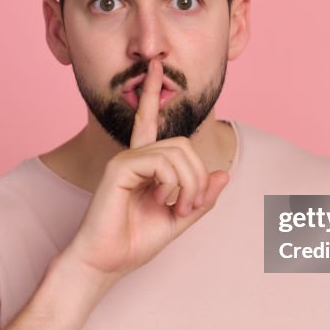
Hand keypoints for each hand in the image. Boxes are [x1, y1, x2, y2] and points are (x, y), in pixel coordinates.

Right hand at [62, 57, 228, 287]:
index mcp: (143, 165)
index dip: (151, 93)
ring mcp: (125, 160)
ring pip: (177, 152)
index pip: (149, 121)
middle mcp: (133, 157)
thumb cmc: (134, 243)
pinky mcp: (119, 168)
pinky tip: (164, 201)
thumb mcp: (178, 220)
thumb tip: (224, 174)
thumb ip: (201, 199)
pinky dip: (174, 184)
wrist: (105, 263)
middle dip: (198, 176)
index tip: (155, 67)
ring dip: (189, 184)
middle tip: (191, 206)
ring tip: (178, 208)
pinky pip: (161, 162)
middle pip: (182, 145)